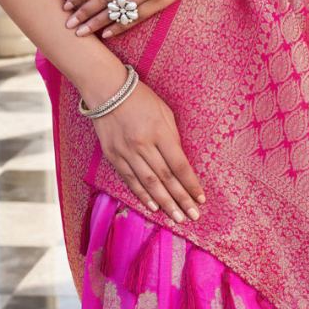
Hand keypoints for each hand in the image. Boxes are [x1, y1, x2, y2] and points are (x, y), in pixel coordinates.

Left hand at [62, 0, 217, 38]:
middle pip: (101, 1)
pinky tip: (107, 34)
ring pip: (115, 12)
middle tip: (67, 25)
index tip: (67, 5)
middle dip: (83, 14)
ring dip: (96, 24)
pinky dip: (120, 27)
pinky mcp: (159, 2)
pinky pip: (135, 18)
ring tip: (81, 33)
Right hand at [84, 73, 205, 223]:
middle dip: (181, 200)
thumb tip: (181, 164)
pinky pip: (130, 180)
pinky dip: (142, 195)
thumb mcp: (165, 113)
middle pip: (166, 178)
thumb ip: (173, 138)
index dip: (191, 184)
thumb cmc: (142, 99)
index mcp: (160, 132)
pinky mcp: (113, 156)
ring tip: (176, 218)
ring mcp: (126, 152)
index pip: (179, 165)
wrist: (107, 90)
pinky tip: (153, 207)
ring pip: (148, 183)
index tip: (201, 199)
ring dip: (164, 203)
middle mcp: (143, 144)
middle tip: (193, 217)